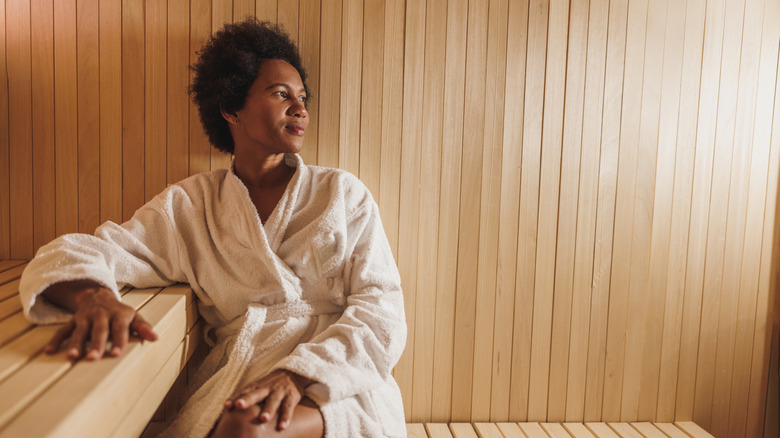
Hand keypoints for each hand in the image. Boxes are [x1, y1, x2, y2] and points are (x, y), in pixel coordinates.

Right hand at [43, 281, 157, 359]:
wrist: (98, 295)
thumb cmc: (120, 312)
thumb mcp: (134, 316)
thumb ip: (143, 327)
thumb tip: (155, 338)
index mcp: (118, 315)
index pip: (120, 329)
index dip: (118, 341)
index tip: (116, 354)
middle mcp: (101, 316)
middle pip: (99, 331)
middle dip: (96, 344)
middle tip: (93, 358)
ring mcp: (85, 318)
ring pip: (80, 331)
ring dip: (76, 344)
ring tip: (72, 357)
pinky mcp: (73, 321)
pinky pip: (63, 330)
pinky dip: (56, 340)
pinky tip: (49, 351)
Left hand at [224, 370, 314, 430]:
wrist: (292, 373)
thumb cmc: (269, 385)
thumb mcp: (257, 388)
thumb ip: (245, 397)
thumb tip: (226, 409)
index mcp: (256, 386)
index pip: (244, 391)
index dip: (234, 397)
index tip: (226, 405)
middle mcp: (267, 388)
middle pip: (256, 394)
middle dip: (247, 400)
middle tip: (238, 405)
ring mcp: (279, 392)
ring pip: (273, 401)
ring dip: (268, 410)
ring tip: (263, 419)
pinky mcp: (291, 397)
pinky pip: (288, 408)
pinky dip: (285, 417)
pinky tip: (282, 427)